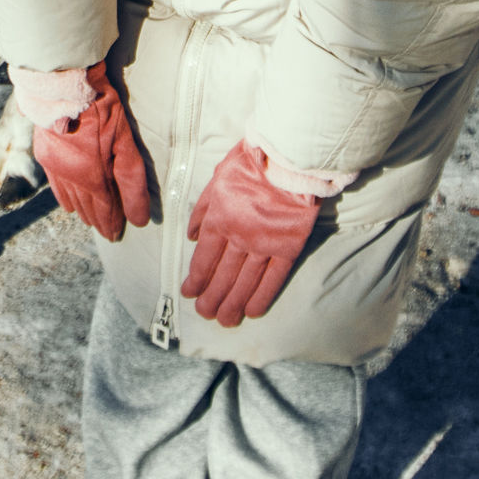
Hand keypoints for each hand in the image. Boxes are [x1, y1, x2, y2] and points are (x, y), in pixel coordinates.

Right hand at [28, 65, 152, 241]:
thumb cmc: (100, 107)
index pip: (105, 210)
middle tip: (108, 232)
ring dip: (83, 212)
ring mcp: (55, 166)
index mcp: (91, 178)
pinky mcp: (44, 153)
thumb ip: (132, 182)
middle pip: (88, 207)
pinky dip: (64, 198)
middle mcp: (70, 178)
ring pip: (71, 198)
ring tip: (91, 222)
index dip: (112, 223)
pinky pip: (55, 185)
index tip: (117, 234)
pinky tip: (69, 205)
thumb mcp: (124, 141)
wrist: (62, 83)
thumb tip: (140, 218)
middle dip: (99, 220)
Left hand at [181, 140, 320, 327]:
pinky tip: (252, 312)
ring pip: (245, 282)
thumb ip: (202, 211)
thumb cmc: (250, 163)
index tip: (190, 293)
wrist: (289, 158)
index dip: (196, 280)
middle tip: (205, 315)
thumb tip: (191, 237)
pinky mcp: (289, 247)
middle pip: (222, 275)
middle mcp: (239, 237)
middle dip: (211, 298)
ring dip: (233, 304)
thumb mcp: (216, 180)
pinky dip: (262, 296)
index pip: (203, 259)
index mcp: (218, 220)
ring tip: (225, 321)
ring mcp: (265, 245)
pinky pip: (273, 278)